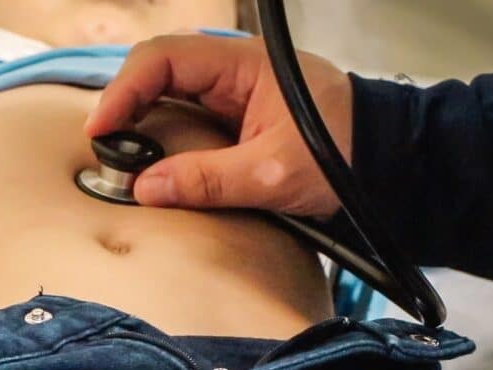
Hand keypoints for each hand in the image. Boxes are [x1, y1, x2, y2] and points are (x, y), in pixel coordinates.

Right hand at [85, 35, 351, 218]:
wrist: (390, 165)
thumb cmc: (347, 157)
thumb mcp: (273, 175)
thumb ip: (207, 180)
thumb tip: (144, 188)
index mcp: (243, 65)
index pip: (165, 59)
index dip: (125, 90)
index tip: (102, 129)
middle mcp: (232, 71)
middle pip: (158, 70)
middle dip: (124, 103)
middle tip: (102, 145)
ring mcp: (233, 94)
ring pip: (168, 93)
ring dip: (139, 120)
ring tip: (118, 154)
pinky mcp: (235, 119)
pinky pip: (185, 116)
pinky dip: (161, 136)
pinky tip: (148, 160)